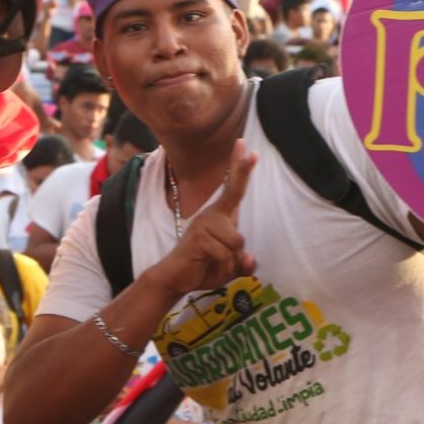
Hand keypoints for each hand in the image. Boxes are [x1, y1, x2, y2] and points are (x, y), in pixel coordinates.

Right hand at [141, 145, 256, 299]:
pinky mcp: (199, 239)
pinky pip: (226, 255)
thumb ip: (244, 264)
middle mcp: (211, 215)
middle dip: (243, 171)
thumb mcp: (230, 267)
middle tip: (245, 143)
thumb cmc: (203, 268)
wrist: (174, 280)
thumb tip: (248, 259)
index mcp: (219, 217)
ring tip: (215, 264)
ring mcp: (204, 224)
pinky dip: (223, 269)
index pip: (232, 188)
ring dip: (232, 261)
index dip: (239, 167)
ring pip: (237, 241)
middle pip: (235, 193)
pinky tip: (208, 267)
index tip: (244, 145)